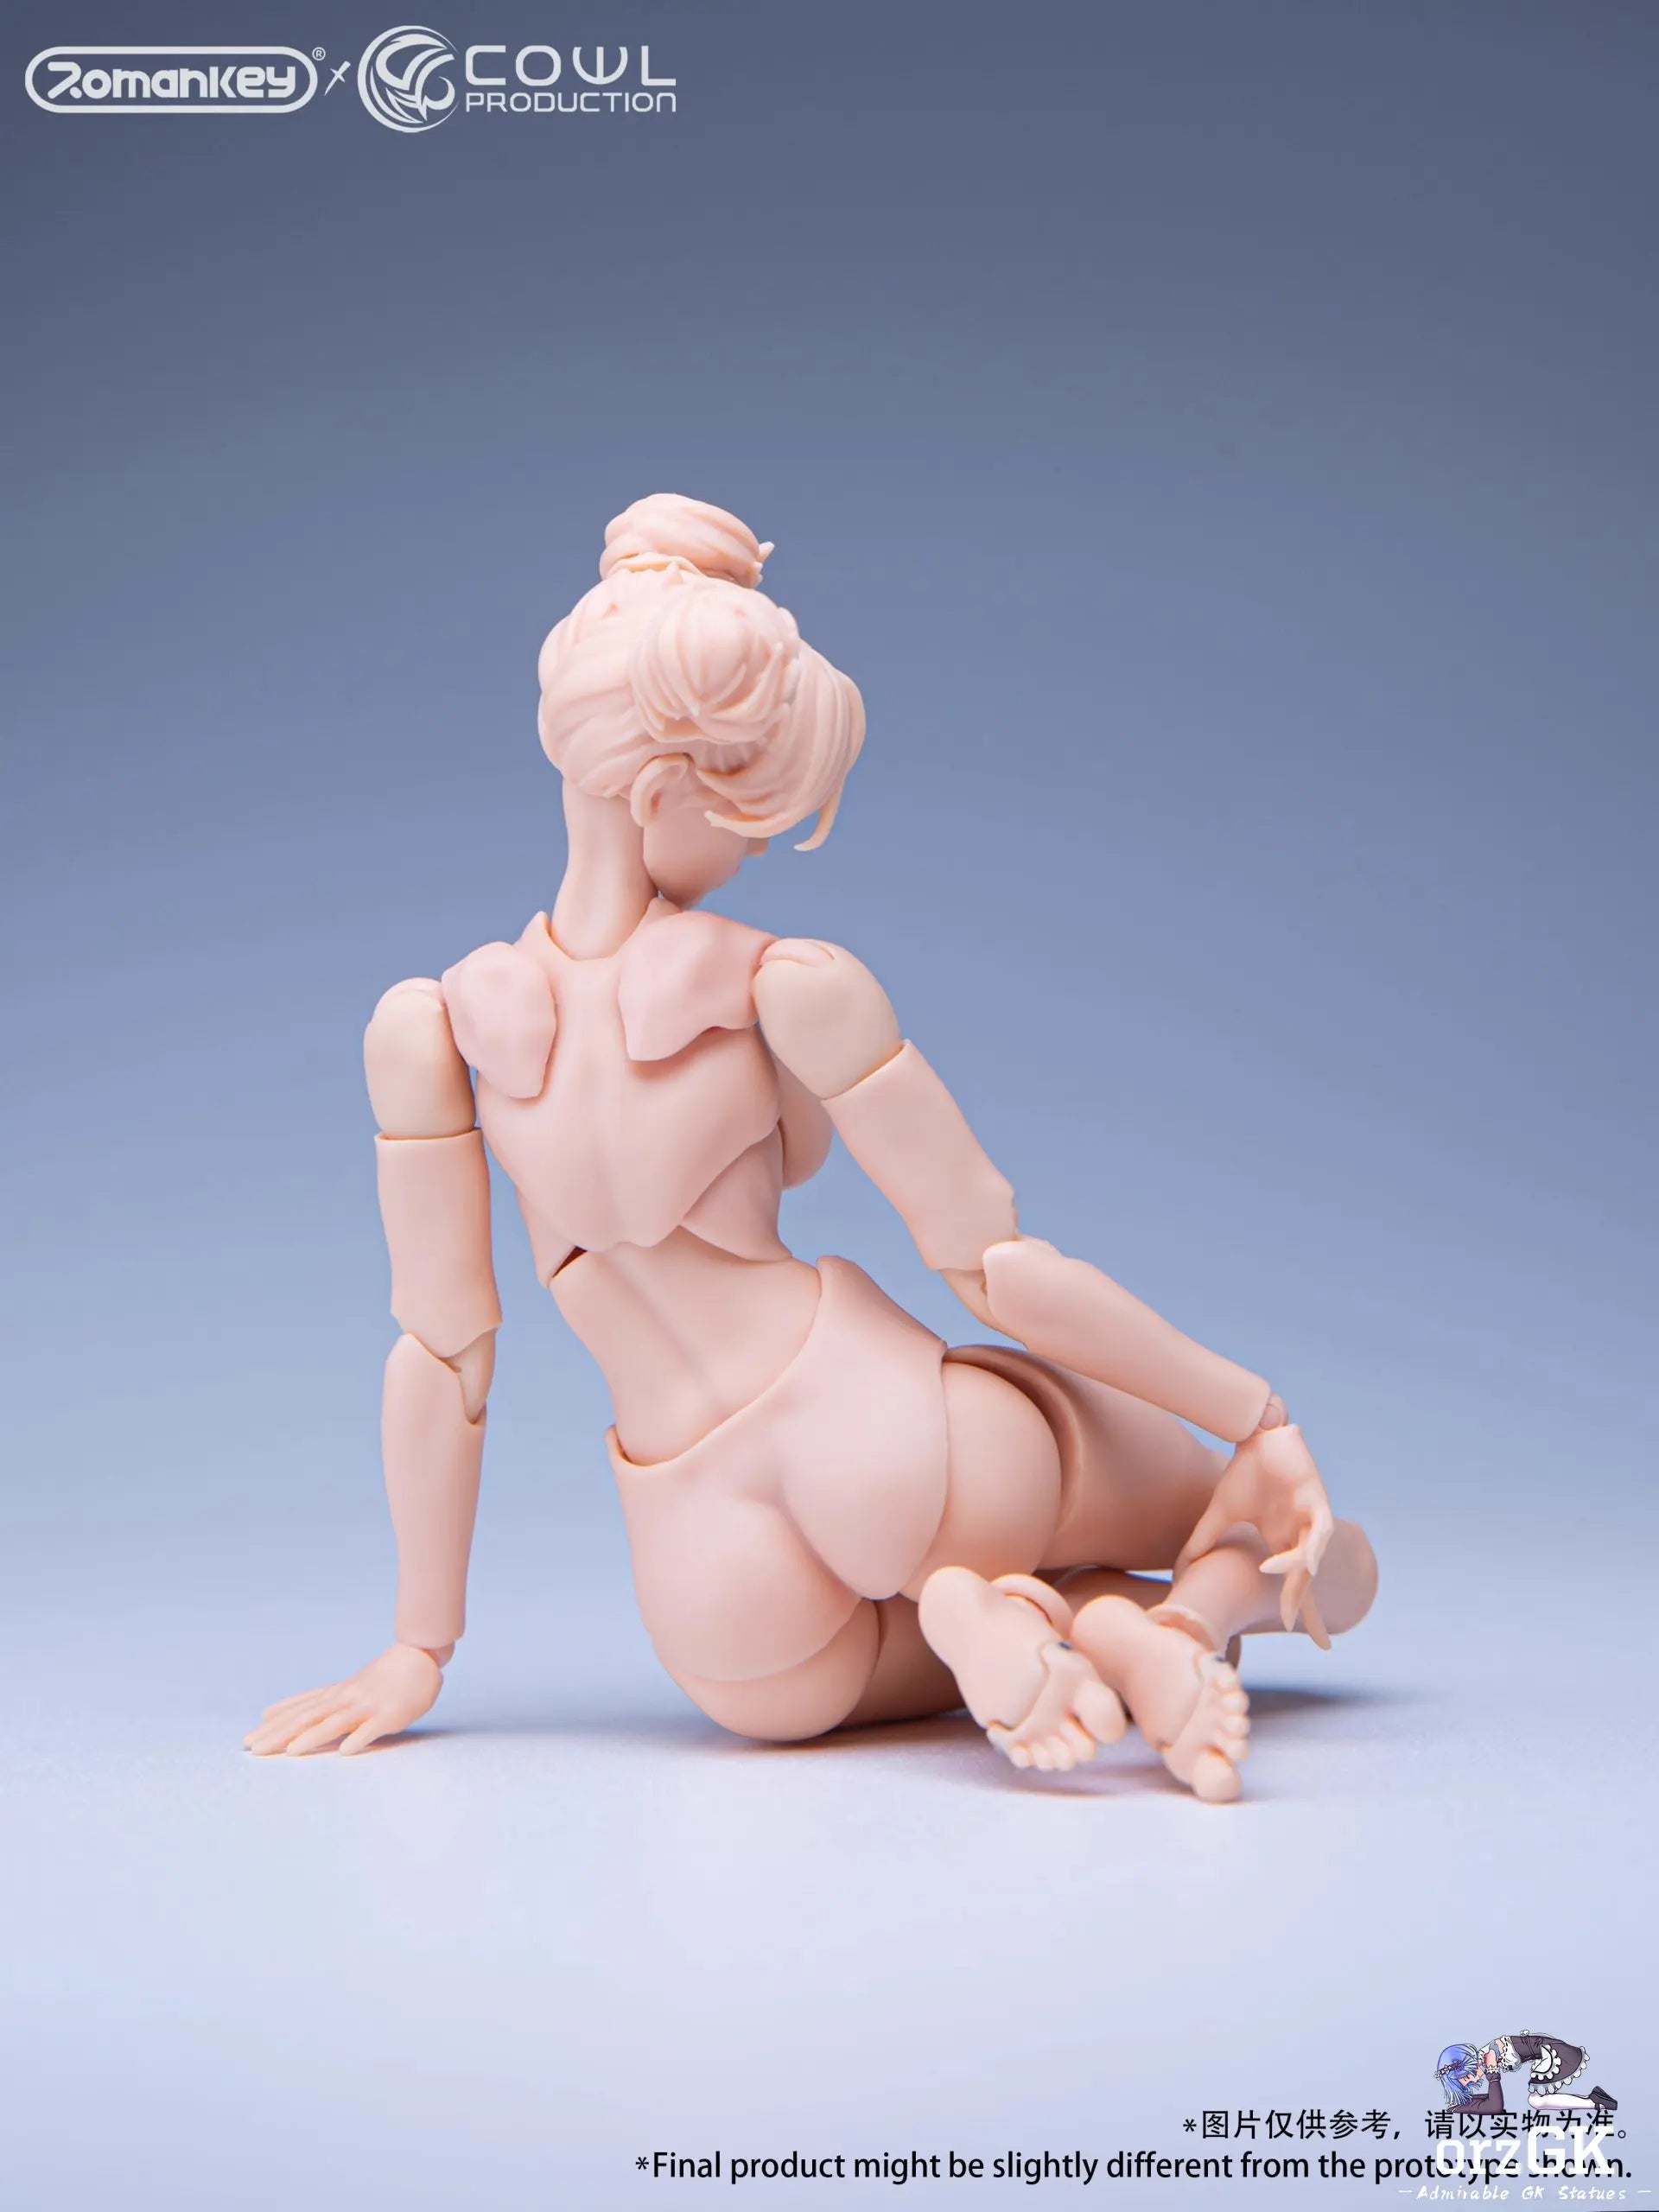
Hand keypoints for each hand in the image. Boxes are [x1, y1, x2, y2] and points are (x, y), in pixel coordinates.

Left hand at [244, 1643, 443, 1756]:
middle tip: (255, 1750)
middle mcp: (344, 1699)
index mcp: (333, 1695)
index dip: (272, 1727)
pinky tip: (345, 1752)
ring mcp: (366, 1707)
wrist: (418, 1660)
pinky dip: (358, 1739)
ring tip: (291, 1751)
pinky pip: (371, 1729)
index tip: (247, 1741)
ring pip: (335, 1722)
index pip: (297, 1711)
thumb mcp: (340, 1689)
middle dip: (280, 1734)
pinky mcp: (388, 1716)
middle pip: (307, 1717)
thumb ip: (309, 1703)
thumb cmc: (378, 1679)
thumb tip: (268, 1713)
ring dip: (313, 1737)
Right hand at [1175, 1424, 1334, 1644]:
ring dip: (1294, 1573)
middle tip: (1310, 1637)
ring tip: (1275, 1587)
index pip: (1296, 1583)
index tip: (1319, 1643)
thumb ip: (1204, 1541)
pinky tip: (1297, 1563)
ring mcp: (1310, 1519)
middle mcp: (1299, 1535)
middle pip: (1307, 1580)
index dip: (1304, 1610)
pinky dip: (1310, 1548)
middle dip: (1307, 1607)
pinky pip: (1318, 1531)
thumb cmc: (1243, 1473)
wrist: (1256, 1435)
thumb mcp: (1220, 1514)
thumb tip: (1181, 1569)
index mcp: (1281, 1541)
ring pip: (1310, 1557)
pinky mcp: (1317, 1500)